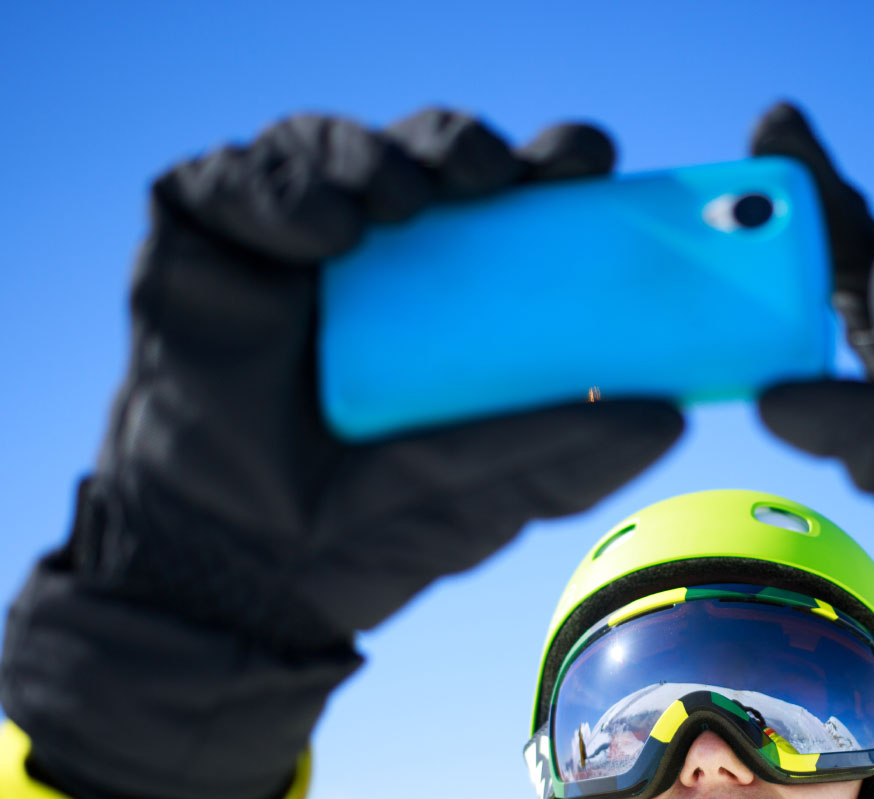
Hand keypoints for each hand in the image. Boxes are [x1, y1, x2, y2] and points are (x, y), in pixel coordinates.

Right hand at [0, 110, 682, 798]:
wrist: (249, 578)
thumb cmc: (373, 531)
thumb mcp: (492, 492)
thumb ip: (571, 455)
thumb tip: (674, 416)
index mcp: (453, 294)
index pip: (508, 202)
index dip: (550, 167)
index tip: (588, 165)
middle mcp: (373, 257)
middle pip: (425, 158)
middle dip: (465, 144)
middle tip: (497, 173)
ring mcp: (283, 243)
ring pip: (331, 149)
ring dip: (375, 155)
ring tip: (403, 202)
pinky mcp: (199, 243)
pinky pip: (229, 180)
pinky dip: (277, 188)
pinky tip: (326, 231)